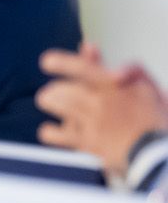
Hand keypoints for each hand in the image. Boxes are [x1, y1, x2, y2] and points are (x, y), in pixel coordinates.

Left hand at [37, 44, 167, 177]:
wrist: (159, 153)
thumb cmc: (155, 120)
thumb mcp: (149, 89)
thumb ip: (131, 69)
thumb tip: (96, 49)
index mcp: (117, 87)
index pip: (84, 69)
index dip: (63, 64)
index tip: (46, 61)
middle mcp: (102, 102)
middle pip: (63, 89)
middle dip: (54, 90)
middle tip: (49, 93)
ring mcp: (93, 123)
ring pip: (58, 105)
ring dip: (49, 101)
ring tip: (47, 100)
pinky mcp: (88, 144)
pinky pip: (56, 135)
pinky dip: (49, 131)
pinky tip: (49, 130)